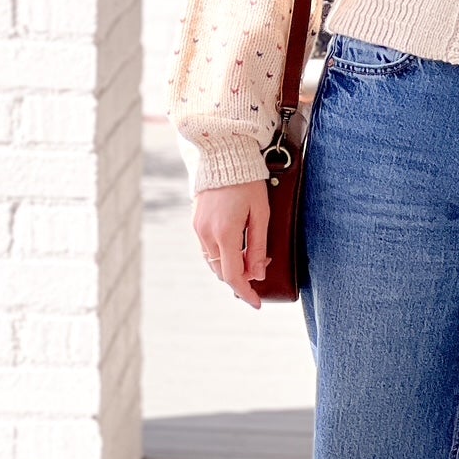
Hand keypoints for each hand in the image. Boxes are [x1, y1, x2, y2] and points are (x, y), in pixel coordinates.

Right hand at [192, 179, 270, 305]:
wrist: (223, 155)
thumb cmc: (248, 182)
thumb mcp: (261, 214)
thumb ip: (259, 247)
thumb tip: (259, 275)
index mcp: (225, 233)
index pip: (233, 275)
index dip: (246, 292)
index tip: (257, 304)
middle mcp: (207, 234)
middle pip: (222, 271)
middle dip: (242, 276)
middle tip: (262, 266)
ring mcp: (198, 228)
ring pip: (213, 262)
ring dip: (231, 266)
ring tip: (251, 255)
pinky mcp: (195, 223)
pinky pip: (208, 249)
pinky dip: (222, 255)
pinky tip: (237, 246)